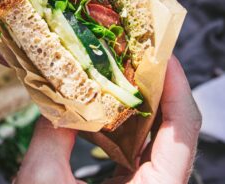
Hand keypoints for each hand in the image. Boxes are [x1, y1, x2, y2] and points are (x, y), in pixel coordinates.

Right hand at [15, 56, 201, 183]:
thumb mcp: (41, 182)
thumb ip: (53, 133)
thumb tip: (59, 92)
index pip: (183, 133)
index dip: (178, 88)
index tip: (164, 55)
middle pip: (177, 130)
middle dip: (162, 87)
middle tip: (141, 54)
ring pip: (162, 138)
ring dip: (148, 101)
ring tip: (129, 71)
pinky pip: (144, 149)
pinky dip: (132, 121)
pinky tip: (115, 102)